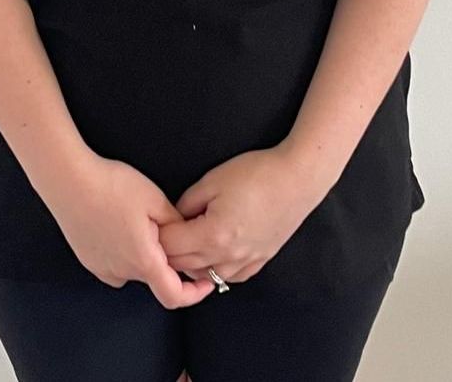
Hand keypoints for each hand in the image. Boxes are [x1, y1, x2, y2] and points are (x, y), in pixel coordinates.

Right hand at [45, 153, 218, 309]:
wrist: (69, 181)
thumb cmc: (112, 186)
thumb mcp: (155, 199)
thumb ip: (176, 224)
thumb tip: (188, 237)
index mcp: (143, 260)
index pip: (174, 296)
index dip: (195, 294)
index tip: (206, 282)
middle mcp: (122, 272)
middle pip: (155, 277)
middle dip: (166, 259)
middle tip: (165, 226)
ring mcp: (102, 268)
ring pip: (134, 270)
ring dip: (144, 256)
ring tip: (139, 220)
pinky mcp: (88, 260)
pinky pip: (115, 264)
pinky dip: (125, 253)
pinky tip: (120, 225)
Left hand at [157, 143, 320, 286]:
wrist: (297, 179)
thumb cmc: (256, 173)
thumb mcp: (212, 180)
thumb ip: (187, 202)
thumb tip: (175, 217)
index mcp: (212, 235)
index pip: (170, 247)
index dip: (158, 233)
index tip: (153, 222)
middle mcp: (227, 257)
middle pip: (183, 266)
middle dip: (168, 251)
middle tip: (163, 232)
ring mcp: (245, 262)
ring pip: (205, 276)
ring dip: (190, 263)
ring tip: (186, 241)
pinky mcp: (259, 262)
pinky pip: (229, 277)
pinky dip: (215, 269)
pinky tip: (213, 252)